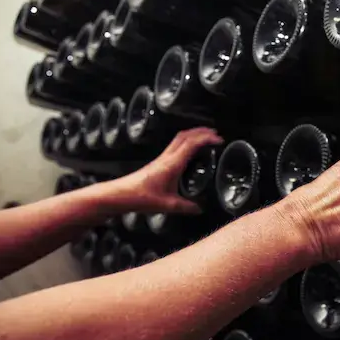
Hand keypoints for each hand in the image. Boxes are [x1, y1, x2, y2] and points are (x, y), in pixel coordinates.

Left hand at [108, 128, 223, 214]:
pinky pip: (174, 146)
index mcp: (172, 164)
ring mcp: (161, 158)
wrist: (120, 195)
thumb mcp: (167, 205)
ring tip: (204, 137)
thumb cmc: (140, 197)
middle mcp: (167, 157)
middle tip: (214, 132)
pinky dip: (185, 142)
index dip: (206, 138)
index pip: (192, 144)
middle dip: (201, 131)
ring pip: (179, 139)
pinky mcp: (158, 162)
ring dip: (193, 134)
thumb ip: (186, 207)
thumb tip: (200, 208)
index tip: (219, 139)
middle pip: (185, 135)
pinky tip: (189, 151)